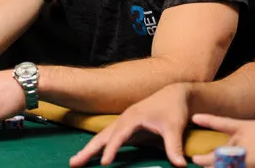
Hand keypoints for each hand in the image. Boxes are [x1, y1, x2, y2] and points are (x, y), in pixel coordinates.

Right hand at [70, 83, 190, 166]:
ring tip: (75, 162)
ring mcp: (123, 124)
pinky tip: (90, 156)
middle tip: (73, 163)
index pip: (119, 136)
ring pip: (102, 138)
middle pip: (102, 136)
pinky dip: (98, 147)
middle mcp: (124, 120)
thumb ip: (175, 147)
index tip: (105, 163)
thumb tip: (181, 165)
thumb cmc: (173, 109)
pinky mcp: (126, 128)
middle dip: (88, 150)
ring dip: (88, 149)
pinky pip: (108, 139)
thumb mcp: (175, 127)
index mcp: (133, 117)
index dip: (112, 149)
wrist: (174, 94)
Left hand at [190, 110, 254, 167]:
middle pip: (217, 151)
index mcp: (245, 128)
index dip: (207, 120)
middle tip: (195, 159)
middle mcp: (241, 142)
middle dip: (205, 157)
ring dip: (213, 167)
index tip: (195, 118)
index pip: (221, 123)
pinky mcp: (249, 166)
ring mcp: (244, 156)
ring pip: (222, 164)